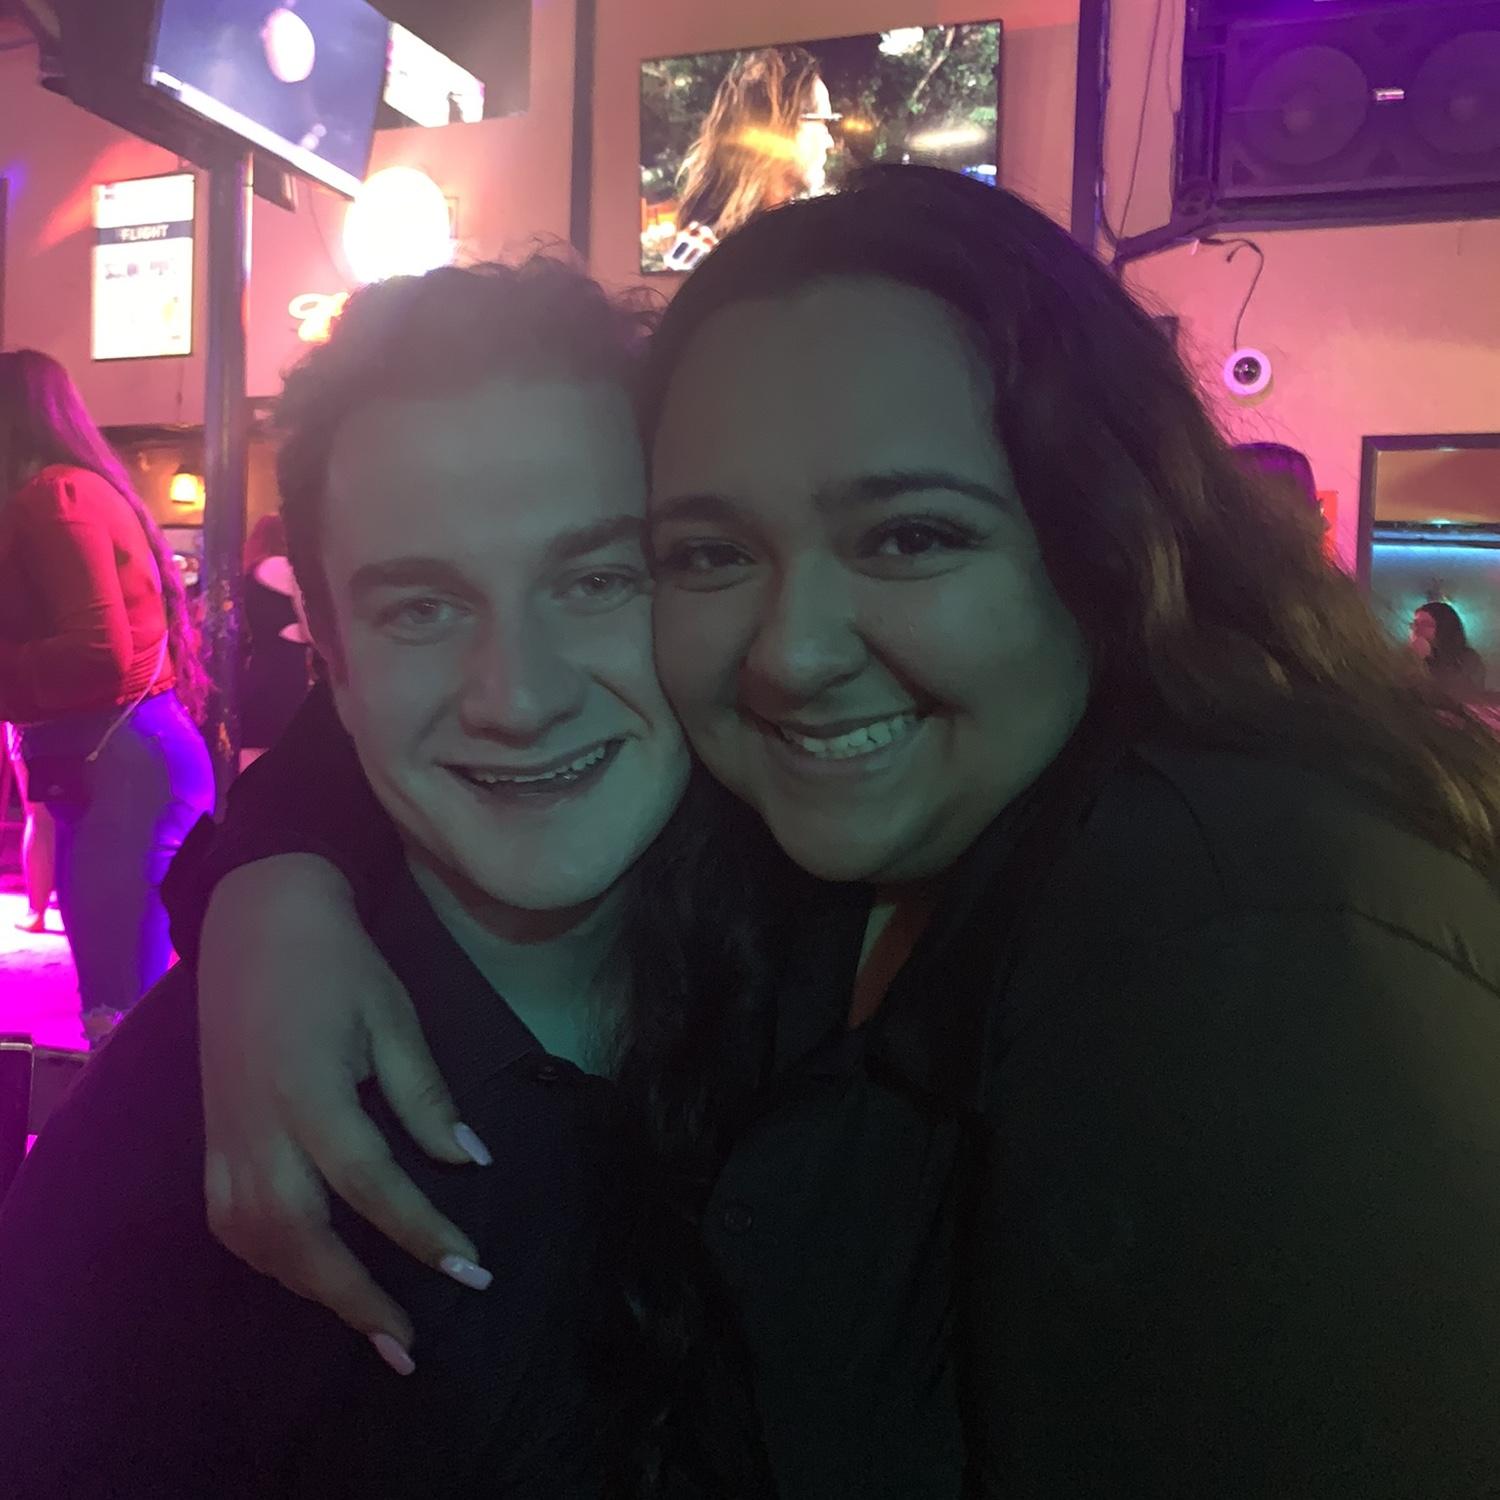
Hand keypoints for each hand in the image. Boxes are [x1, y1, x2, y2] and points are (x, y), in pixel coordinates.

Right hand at [197, 855, 490, 1361]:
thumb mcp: (396, 1018)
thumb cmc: (338, 963)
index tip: (472, 1272)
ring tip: (370, 1324)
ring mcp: (223, 1138)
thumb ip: (427, 1097)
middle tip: (409, 1346)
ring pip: (259, 1241)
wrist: (255, 922)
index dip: (422, 1233)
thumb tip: (471, 1164)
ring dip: (313, 1289)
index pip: (372, 1184)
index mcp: (310, 1091)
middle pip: (301, 1236)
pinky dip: (272, 1260)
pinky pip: (232, 1224)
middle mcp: (257, 1128)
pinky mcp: (209, 1141)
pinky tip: (309, 1272)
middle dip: (357, 1297)